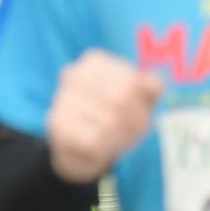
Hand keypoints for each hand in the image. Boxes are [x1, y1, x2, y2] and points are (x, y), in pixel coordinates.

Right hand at [45, 51, 161, 183]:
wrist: (79, 149)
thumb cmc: (116, 117)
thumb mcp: (141, 99)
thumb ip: (152, 87)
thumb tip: (152, 82)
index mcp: (95, 62)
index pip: (132, 83)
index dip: (142, 104)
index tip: (141, 113)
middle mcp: (74, 74)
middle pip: (120, 100)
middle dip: (132, 121)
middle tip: (131, 131)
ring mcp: (62, 97)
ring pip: (108, 121)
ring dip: (119, 137)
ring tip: (115, 139)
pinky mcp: (57, 123)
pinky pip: (93, 139)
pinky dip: (103, 147)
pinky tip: (100, 147)